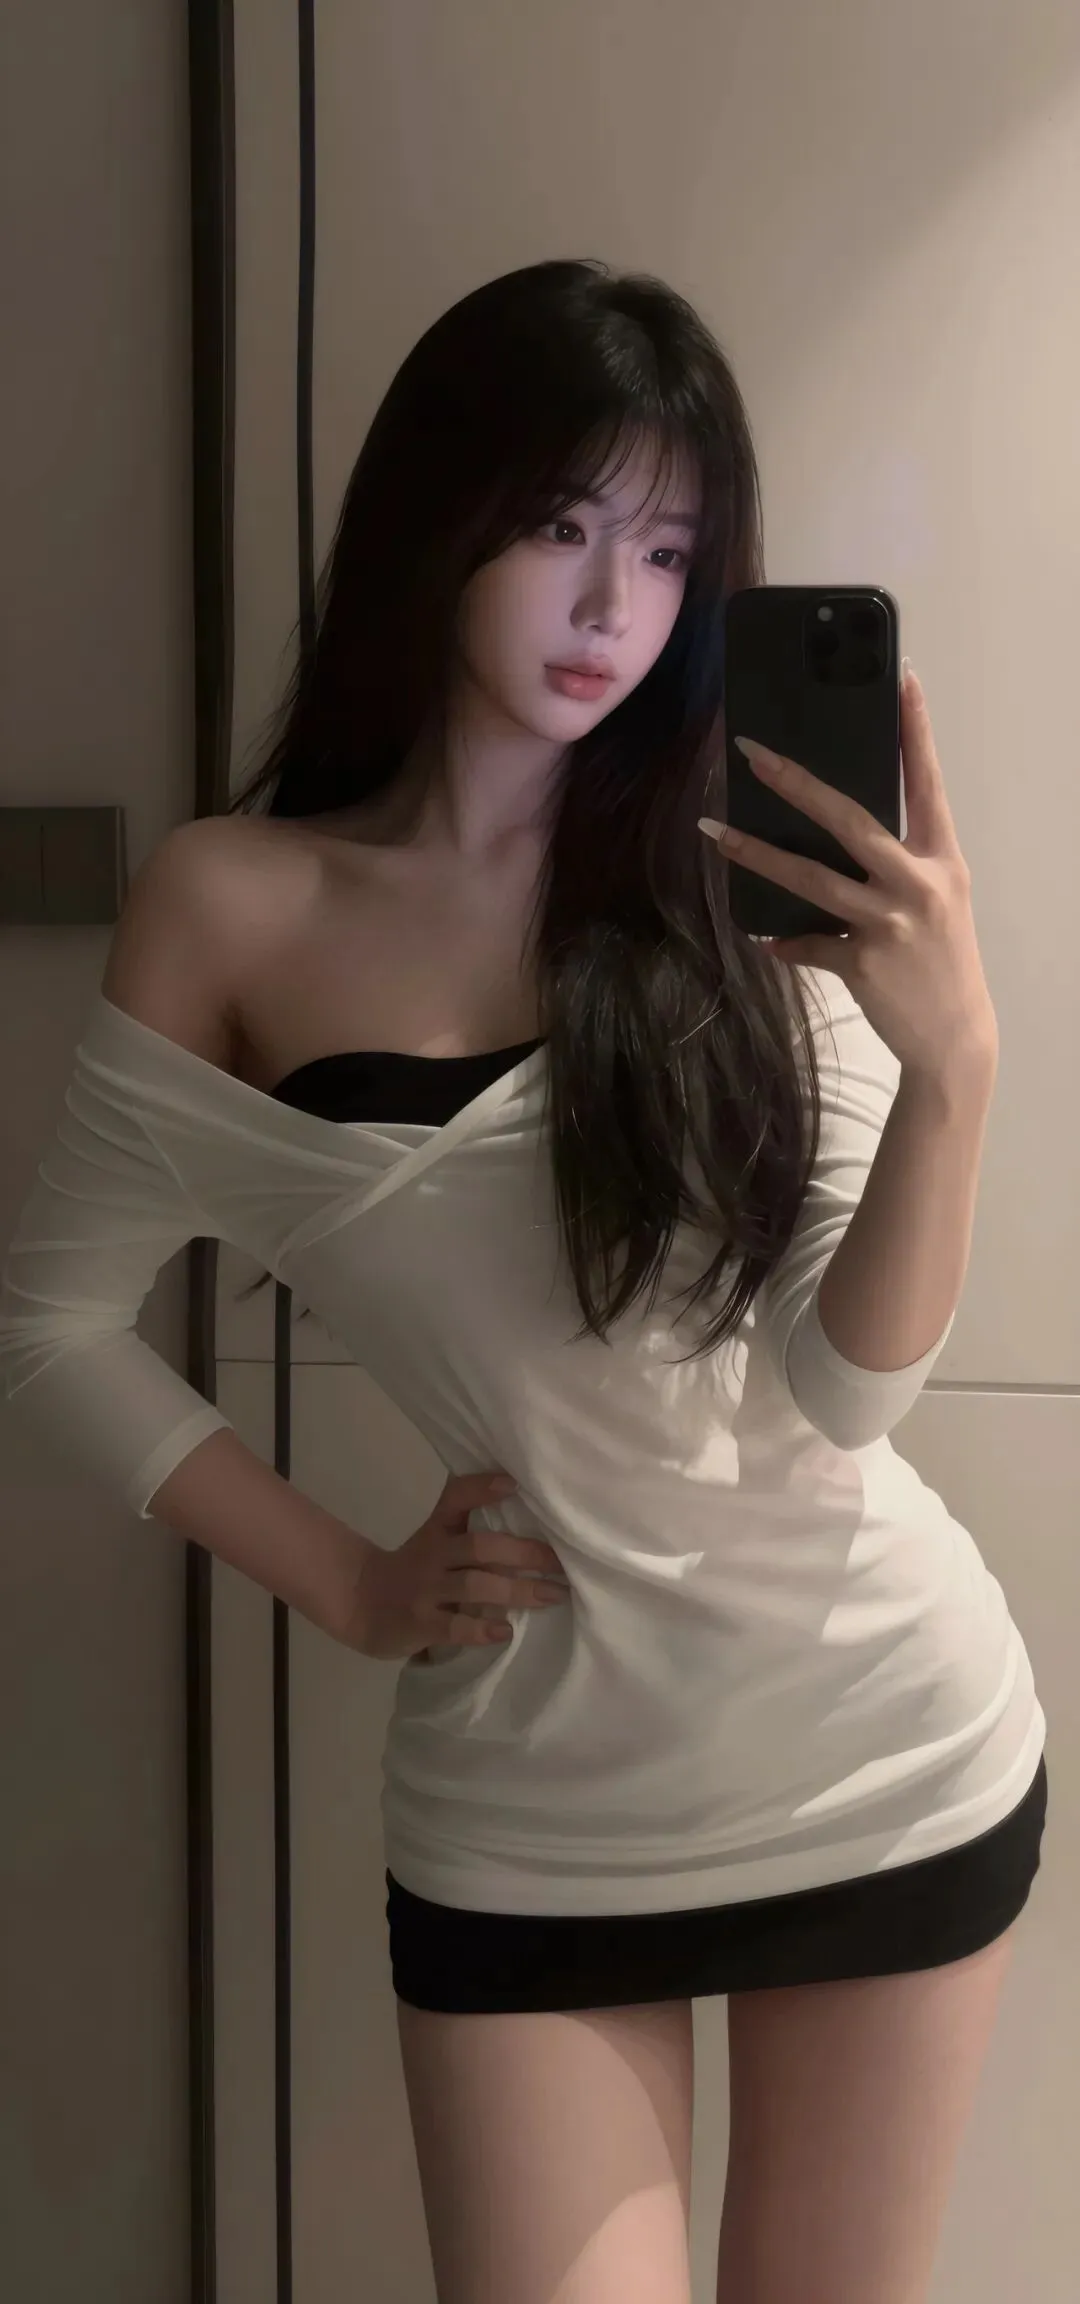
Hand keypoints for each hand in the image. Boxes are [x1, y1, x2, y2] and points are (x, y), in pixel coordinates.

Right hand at [339, 1470, 570, 1662]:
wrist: (359, 1603)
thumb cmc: (412, 1570)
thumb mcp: (434, 1540)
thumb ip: (468, 1527)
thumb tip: (523, 1509)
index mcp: (438, 1532)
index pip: (457, 1499)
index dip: (482, 1488)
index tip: (514, 1483)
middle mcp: (433, 1555)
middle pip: (479, 1546)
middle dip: (524, 1552)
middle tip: (561, 1563)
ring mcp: (426, 1590)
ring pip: (474, 1585)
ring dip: (517, 1590)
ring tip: (551, 1596)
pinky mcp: (421, 1624)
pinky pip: (455, 1626)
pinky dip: (482, 1629)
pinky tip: (505, 1631)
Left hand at [699, 664, 998, 1080]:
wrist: (954, 1038)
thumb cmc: (940, 960)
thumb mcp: (935, 901)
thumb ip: (895, 865)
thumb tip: (832, 836)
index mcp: (941, 859)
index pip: (927, 783)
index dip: (916, 731)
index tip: (904, 678)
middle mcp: (919, 884)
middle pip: (851, 821)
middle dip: (797, 784)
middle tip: (754, 753)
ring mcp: (891, 924)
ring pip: (811, 880)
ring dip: (757, 854)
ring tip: (714, 833)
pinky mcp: (863, 963)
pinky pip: (807, 943)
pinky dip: (784, 940)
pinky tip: (767, 937)